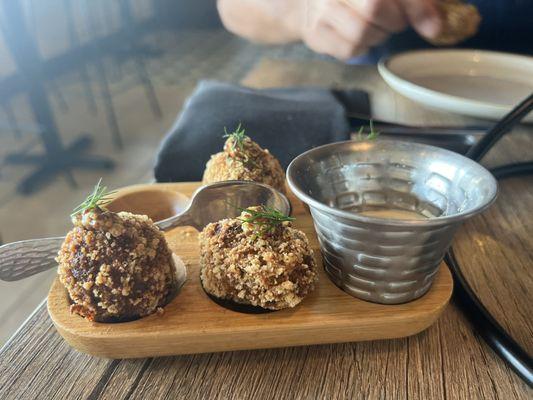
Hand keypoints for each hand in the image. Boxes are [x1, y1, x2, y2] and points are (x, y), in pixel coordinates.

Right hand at [299, 0, 441, 59]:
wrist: (309, 3)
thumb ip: (416, 2)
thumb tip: (435, 28)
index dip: (414, 6)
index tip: (430, 22)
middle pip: (373, 9)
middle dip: (394, 21)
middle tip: (395, 20)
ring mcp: (320, 11)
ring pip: (361, 34)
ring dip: (378, 36)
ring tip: (376, 27)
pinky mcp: (315, 35)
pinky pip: (349, 50)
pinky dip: (362, 47)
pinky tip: (360, 37)